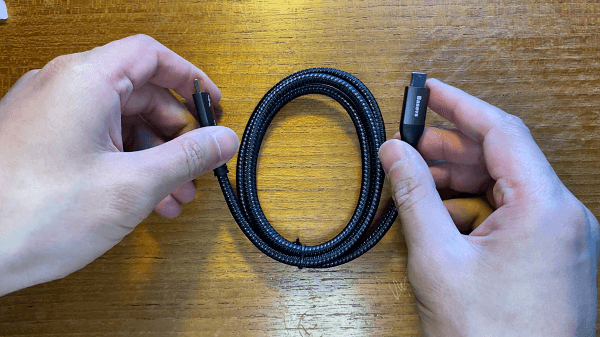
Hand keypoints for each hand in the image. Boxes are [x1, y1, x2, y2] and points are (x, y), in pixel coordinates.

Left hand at [0, 35, 238, 295]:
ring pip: (118, 121)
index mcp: (84, 80)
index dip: (189, 78)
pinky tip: (142, 197)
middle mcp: (61, 87)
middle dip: (174, 133)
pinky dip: (124, 162)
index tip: (212, 105)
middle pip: (138, 93)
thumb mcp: (132, 185)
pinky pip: (94, 138)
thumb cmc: (34, 216)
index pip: (151, 55)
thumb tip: (223, 138)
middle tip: (195, 165)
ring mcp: (46, 113)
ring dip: (152, 155)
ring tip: (173, 194)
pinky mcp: (39, 139)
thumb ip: (186, 157)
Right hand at [379, 79, 598, 335]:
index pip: (501, 131)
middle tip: (409, 142)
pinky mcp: (552, 253)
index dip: (459, 105)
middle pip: (504, 156)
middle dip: (452, 145)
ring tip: (418, 179)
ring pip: (506, 184)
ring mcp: (561, 236)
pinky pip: (512, 212)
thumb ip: (413, 196)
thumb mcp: (438, 259)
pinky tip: (442, 215)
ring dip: (461, 177)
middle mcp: (564, 217)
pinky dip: (476, 205)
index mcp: (545, 208)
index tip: (429, 90)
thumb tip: (394, 153)